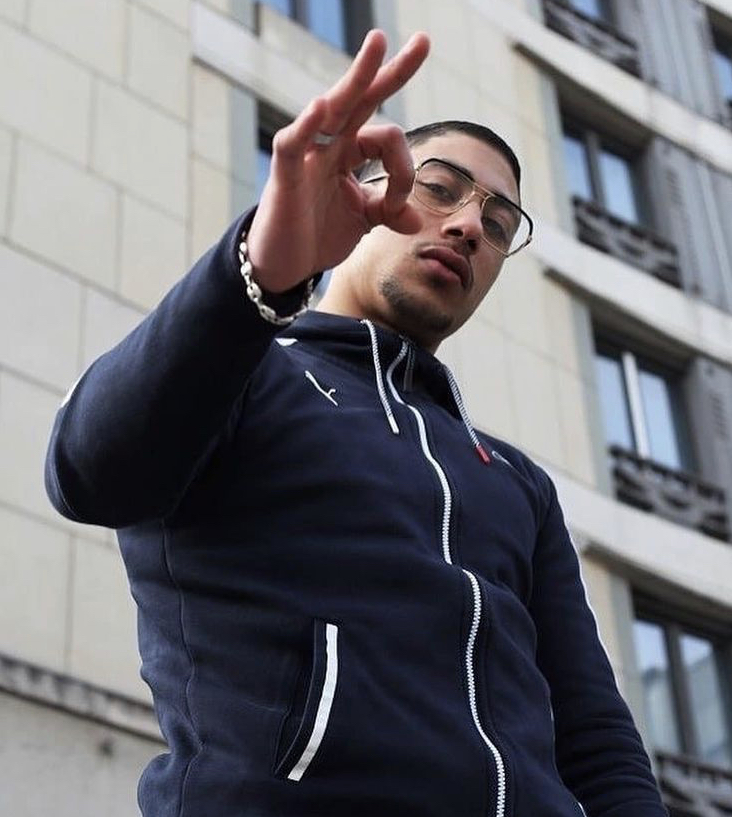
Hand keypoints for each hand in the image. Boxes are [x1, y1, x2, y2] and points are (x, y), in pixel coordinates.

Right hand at [247, 30, 429, 292]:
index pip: (388, 139)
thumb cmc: (318, 235)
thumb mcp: (362, 221)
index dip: (403, 172)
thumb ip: (388, 212)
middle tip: (423, 41)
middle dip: (391, 71)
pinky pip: (293, 143)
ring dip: (356, 76)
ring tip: (378, 43)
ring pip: (333, 107)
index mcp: (350, 153)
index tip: (400, 208)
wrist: (286, 264)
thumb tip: (418, 221)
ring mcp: (308, 155)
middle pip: (362, 99)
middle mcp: (330, 145)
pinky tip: (320, 105)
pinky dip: (306, 125)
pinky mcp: (285, 174)